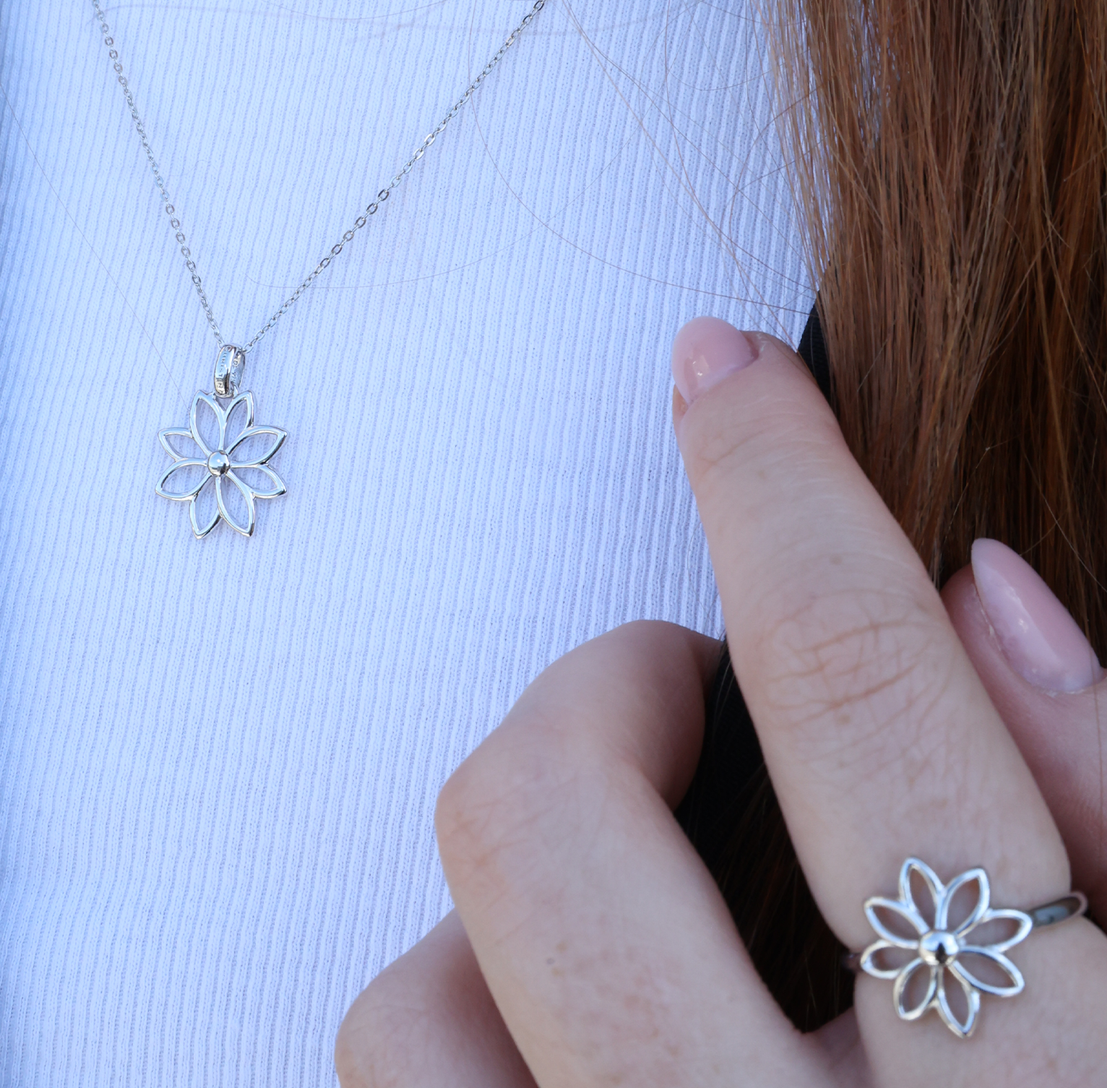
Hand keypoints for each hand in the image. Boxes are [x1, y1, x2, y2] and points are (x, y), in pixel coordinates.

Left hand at [336, 319, 1106, 1086]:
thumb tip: (982, 584)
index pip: (860, 703)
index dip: (780, 493)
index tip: (725, 373)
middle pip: (552, 832)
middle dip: (596, 693)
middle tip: (681, 694)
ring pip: (412, 1007)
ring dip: (507, 902)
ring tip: (632, 908)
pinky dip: (472, 1026)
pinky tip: (577, 1034)